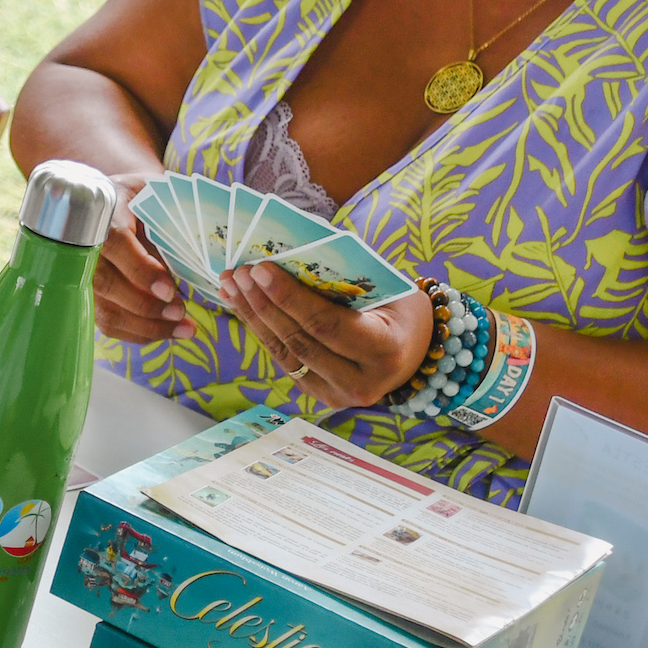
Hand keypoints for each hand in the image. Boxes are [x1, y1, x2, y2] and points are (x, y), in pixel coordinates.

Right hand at [93, 173, 195, 342]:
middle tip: (180, 313)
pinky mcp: (90, 296)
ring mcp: (82, 275)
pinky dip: (139, 333)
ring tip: (183, 329)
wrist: (111, 202)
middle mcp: (84, 246)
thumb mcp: (156, 192)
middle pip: (106, 284)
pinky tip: (166, 332)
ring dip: (147, 327)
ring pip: (107, 311)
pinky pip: (109, 323)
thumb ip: (173, 213)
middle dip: (146, 306)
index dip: (140, 270)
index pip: (115, 244)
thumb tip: (208, 245)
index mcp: (103, 213)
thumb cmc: (140, 196)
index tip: (169, 290)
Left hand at [221, 261, 432, 409]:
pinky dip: (261, 331)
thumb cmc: (401, 310)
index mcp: (385, 351)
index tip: (261, 269)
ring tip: (232, 285)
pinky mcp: (320, 396)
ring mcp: (338, 395)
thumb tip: (289, 251)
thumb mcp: (387, 290)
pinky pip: (284, 361)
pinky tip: (243, 305)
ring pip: (285, 353)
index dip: (290, 298)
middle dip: (263, 304)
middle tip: (239, 272)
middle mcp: (361, 382)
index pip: (327, 325)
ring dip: (253, 316)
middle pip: (300, 340)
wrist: (415, 350)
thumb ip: (345, 278)